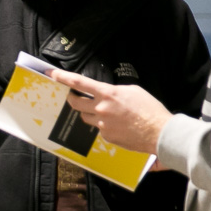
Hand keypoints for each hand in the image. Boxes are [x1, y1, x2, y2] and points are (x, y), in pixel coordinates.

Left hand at [49, 69, 171, 155]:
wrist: (159, 132)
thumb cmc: (150, 109)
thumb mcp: (132, 91)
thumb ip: (114, 91)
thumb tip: (105, 94)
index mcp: (108, 94)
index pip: (79, 83)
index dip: (62, 77)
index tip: (51, 73)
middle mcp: (101, 109)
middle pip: (75, 103)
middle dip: (72, 99)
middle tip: (74, 96)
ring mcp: (102, 125)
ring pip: (86, 117)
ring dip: (90, 113)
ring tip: (106, 113)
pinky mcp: (106, 137)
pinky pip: (99, 130)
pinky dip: (104, 126)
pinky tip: (118, 126)